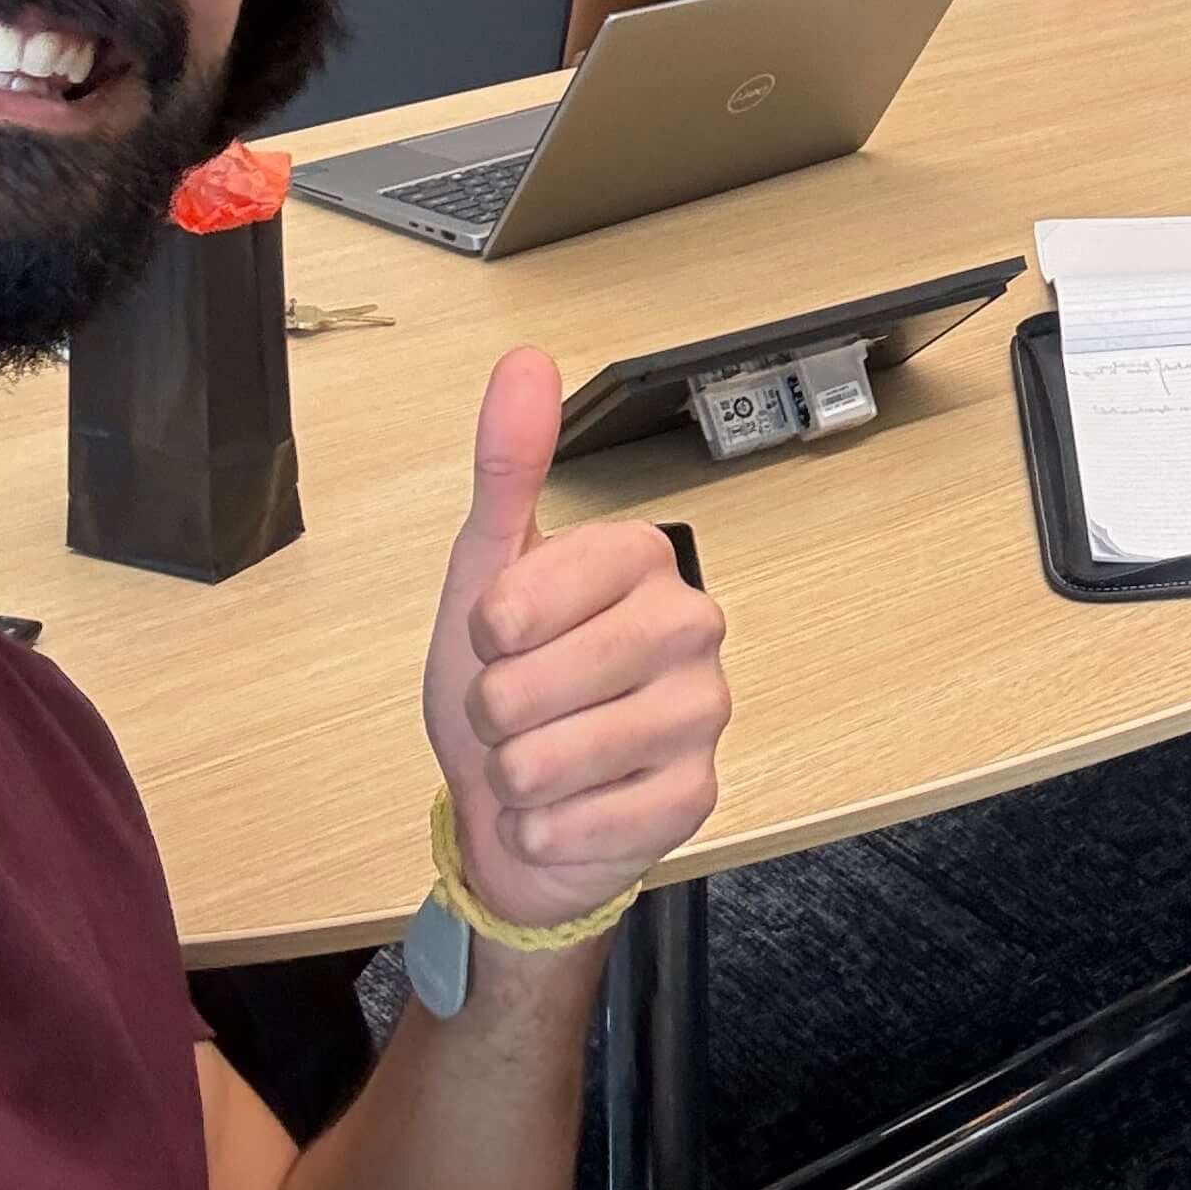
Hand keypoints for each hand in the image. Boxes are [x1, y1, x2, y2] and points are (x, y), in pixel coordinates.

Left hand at [424, 348, 731, 932]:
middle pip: (535, 684)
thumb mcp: (487, 574)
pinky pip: (583, 822)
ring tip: (540, 760)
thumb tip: (525, 361)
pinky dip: (549, 828)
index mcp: (642, 559)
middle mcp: (691, 625)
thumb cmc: (508, 684)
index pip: (524, 596)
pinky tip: (568, 808)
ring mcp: (704, 713)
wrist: (520, 808)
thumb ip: (508, 467)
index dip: (487, 634)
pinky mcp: (697, 796)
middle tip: (516, 709)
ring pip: (552, 759)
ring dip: (517, 776)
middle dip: (494, 714)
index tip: (497, 639)